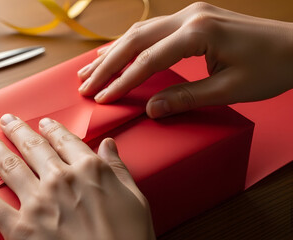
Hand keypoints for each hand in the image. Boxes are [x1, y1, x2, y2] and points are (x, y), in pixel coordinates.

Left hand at [0, 114, 155, 239]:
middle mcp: (59, 180)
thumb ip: (118, 169)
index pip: (66, 141)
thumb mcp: (134, 199)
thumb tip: (109, 145)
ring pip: (8, 165)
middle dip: (17, 130)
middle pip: (32, 147)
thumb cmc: (128, 239)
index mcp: (88, 170)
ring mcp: (37, 203)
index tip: (44, 123)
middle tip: (6, 119)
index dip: (53, 129)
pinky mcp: (20, 229)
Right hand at [77, 2, 292, 117]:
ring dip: (114, 52)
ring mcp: (191, 13)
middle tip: (84, 84)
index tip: (103, 97)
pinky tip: (117, 52)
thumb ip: (186, 98)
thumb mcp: (229, 89)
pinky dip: (131, 43)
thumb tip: (151, 109)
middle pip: (136, 40)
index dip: (122, 81)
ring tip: (90, 70)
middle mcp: (190, 16)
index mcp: (199, 32)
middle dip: (107, 65)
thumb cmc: (271, 68)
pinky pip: (153, 29)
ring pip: (140, 31)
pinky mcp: (194, 18)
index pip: (148, 60)